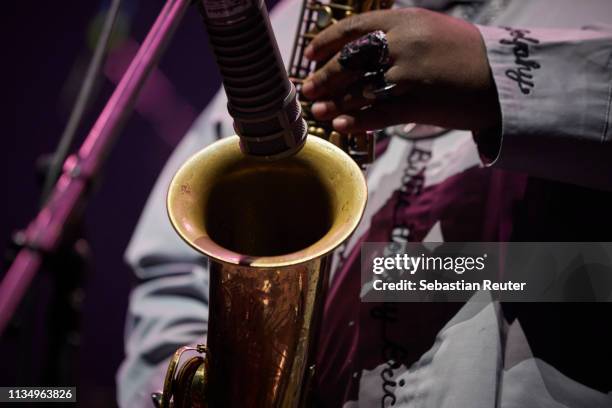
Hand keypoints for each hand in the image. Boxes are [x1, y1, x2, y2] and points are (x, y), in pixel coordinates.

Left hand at [302, 8, 500, 133]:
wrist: (503, 77)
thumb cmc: (466, 52)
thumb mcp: (430, 28)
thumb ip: (396, 34)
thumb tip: (361, 48)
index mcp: (404, 21)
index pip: (353, 29)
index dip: (326, 42)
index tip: (310, 54)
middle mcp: (402, 44)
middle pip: (349, 62)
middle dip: (324, 77)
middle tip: (308, 88)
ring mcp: (408, 75)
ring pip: (358, 90)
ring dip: (334, 102)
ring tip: (317, 109)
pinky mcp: (416, 103)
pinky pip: (377, 114)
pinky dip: (356, 121)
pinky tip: (339, 125)